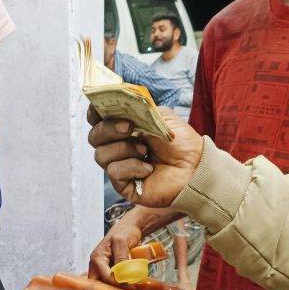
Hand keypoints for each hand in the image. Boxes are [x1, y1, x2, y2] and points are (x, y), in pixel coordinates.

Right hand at [87, 107, 204, 207]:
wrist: (194, 167)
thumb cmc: (180, 143)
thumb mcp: (160, 116)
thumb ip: (138, 108)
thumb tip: (119, 104)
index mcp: (123, 129)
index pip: (97, 120)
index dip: (94, 113)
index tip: (100, 108)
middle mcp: (118, 148)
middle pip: (94, 137)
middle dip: (108, 129)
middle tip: (129, 127)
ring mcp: (120, 167)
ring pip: (101, 155)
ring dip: (123, 149)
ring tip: (144, 150)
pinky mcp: (124, 185)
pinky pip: (114, 172)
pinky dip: (131, 167)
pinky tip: (148, 168)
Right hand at [89, 209, 144, 281]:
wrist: (129, 227)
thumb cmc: (124, 231)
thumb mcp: (122, 241)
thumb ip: (121, 256)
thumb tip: (121, 273)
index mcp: (97, 258)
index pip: (104, 277)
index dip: (117, 283)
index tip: (131, 285)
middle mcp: (97, 265)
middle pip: (101, 284)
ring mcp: (103, 268)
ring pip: (106, 284)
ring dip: (117, 288)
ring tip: (131, 289)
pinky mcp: (110, 269)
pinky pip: (112, 280)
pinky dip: (120, 284)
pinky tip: (130, 285)